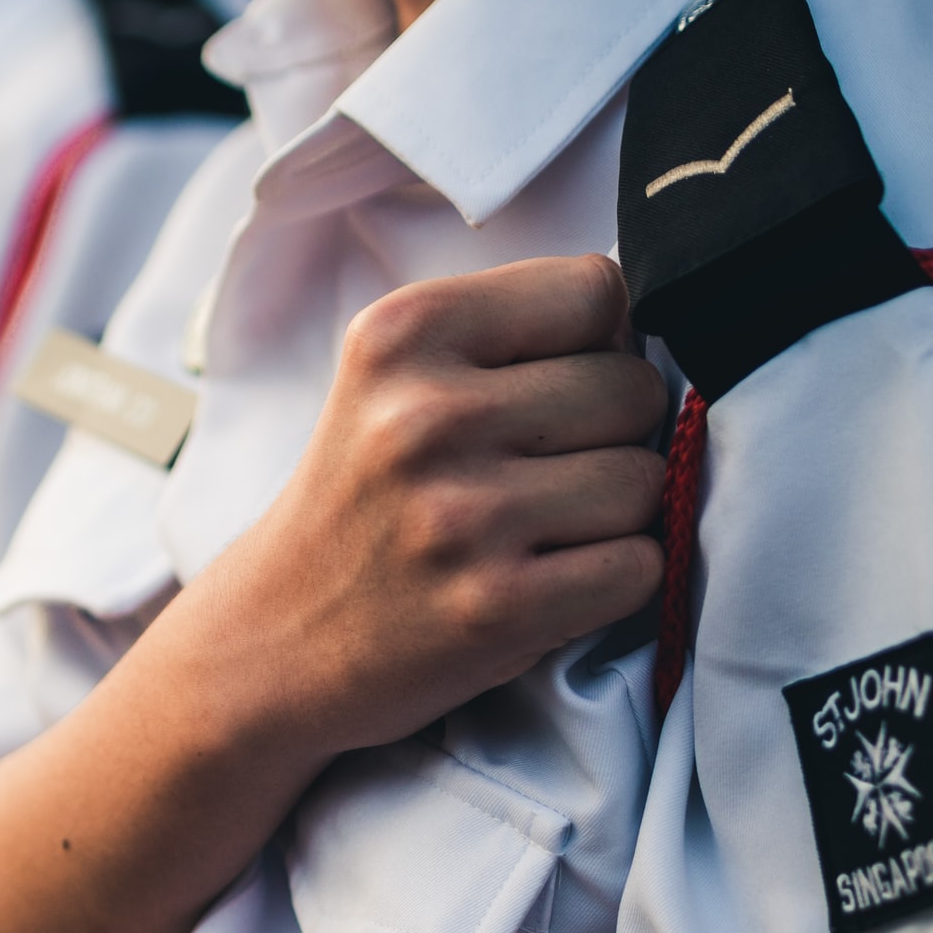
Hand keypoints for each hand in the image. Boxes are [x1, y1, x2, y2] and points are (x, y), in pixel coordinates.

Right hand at [215, 253, 665, 760]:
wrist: (271, 643)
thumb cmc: (358, 504)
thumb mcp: (390, 382)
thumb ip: (506, 337)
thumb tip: (662, 327)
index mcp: (401, 335)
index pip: (597, 290)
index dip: (591, 344)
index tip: (538, 394)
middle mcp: (426, 417)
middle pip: (633, 387)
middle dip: (606, 433)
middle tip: (530, 475)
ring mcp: (463, 516)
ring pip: (646, 479)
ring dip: (612, 513)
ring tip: (531, 532)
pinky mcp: (497, 608)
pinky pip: (641, 567)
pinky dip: (612, 582)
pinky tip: (543, 583)